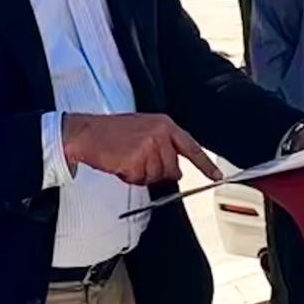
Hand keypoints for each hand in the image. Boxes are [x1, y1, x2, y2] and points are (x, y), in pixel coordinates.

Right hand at [62, 113, 222, 185]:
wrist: (87, 133)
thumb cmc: (111, 132)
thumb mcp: (143, 130)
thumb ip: (163, 145)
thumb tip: (174, 169)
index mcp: (165, 124)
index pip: (191, 147)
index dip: (205, 164)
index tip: (216, 175)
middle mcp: (160, 134)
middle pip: (172, 169)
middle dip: (157, 172)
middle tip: (138, 161)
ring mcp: (150, 146)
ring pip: (156, 176)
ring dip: (141, 174)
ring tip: (126, 159)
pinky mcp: (137, 159)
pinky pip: (140, 179)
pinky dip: (129, 176)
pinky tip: (120, 163)